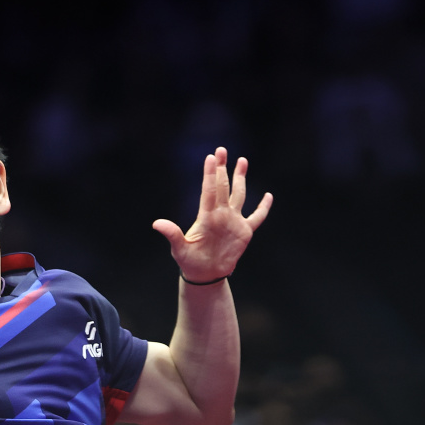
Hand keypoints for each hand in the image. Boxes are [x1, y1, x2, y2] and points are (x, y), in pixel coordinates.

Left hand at [152, 146, 271, 282]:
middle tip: (221, 150)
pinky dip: (263, 207)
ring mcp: (233, 221)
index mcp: (207, 217)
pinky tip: (268, 196)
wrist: (205, 274)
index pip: (209, 191)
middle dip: (222, 168)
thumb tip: (156, 224)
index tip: (210, 158)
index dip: (210, 174)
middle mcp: (221, 214)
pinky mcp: (244, 231)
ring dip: (240, 178)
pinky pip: (257, 217)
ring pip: (239, 194)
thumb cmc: (190, 262)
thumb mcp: (179, 249)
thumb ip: (172, 235)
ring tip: (242, 160)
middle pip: (222, 186)